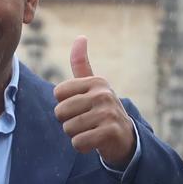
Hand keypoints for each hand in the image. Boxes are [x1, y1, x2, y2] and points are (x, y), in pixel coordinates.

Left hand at [53, 36, 135, 168]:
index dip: (64, 104)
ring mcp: (108, 112)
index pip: (58, 93)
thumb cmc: (101, 110)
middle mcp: (103, 94)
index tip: (80, 107)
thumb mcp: (92, 87)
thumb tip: (80, 37)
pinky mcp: (110, 132)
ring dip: (75, 135)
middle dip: (67, 122)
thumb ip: (81, 64)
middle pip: (60, 112)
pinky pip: (79, 142)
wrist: (124, 137)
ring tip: (90, 131)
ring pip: (68, 129)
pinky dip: (82, 146)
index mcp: (95, 81)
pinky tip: (94, 142)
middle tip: (84, 122)